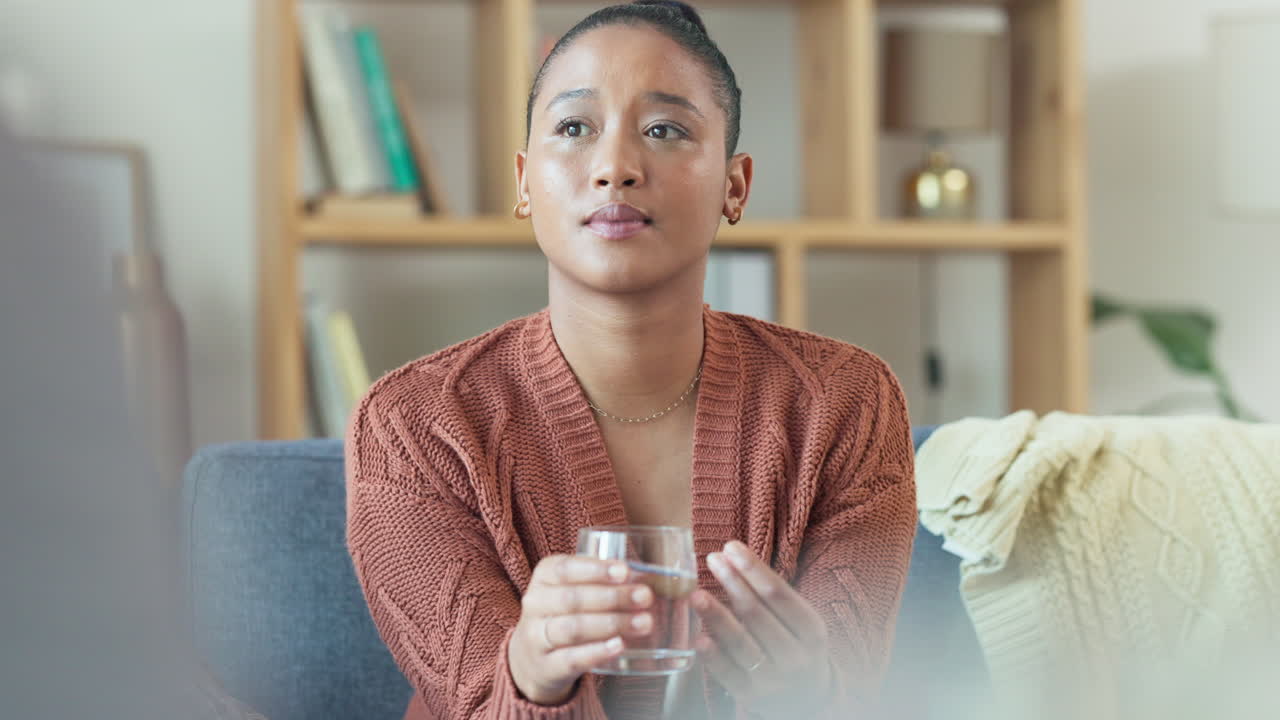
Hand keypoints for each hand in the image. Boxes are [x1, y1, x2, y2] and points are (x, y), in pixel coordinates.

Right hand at [509, 555, 654, 704]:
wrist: (535, 658)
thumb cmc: (566, 613)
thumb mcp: (576, 589)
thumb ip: (606, 582)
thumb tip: (645, 580)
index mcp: (544, 575)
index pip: (565, 569)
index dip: (596, 570)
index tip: (625, 571)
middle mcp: (535, 603)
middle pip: (572, 599)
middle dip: (612, 597)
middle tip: (645, 597)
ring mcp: (536, 637)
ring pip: (573, 628)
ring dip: (611, 624)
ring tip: (643, 622)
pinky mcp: (546, 666)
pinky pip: (572, 659)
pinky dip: (597, 652)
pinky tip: (619, 645)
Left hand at [693, 541, 831, 715]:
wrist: (809, 698)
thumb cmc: (796, 645)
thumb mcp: (800, 622)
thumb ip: (772, 596)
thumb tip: (730, 556)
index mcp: (811, 631)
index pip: (779, 594)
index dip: (752, 568)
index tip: (730, 547)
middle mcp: (796, 656)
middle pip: (757, 614)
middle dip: (732, 582)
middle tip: (712, 559)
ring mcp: (774, 679)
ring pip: (741, 643)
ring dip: (716, 617)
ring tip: (696, 594)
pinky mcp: (752, 697)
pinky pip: (729, 674)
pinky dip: (713, 656)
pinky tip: (699, 638)